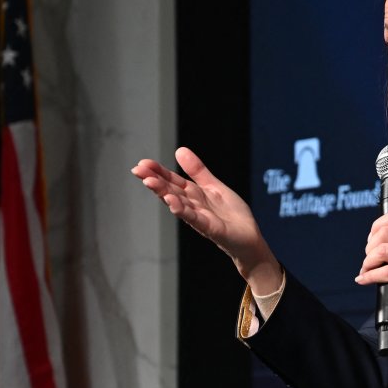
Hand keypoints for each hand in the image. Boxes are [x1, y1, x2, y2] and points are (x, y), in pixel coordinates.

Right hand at [131, 147, 280, 290]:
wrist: (249, 237)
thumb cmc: (231, 214)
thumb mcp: (213, 186)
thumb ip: (197, 171)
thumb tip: (179, 150)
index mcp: (193, 194)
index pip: (172, 181)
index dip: (158, 172)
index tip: (142, 163)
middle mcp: (192, 206)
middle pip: (171, 191)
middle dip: (154, 180)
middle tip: (137, 170)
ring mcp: (199, 217)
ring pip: (178, 203)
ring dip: (164, 193)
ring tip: (150, 182)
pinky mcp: (210, 228)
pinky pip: (194, 218)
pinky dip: (183, 210)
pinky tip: (172, 202)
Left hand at [357, 211, 387, 332]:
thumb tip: (381, 247)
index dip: (377, 226)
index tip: (372, 241)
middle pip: (384, 233)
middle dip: (369, 248)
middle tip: (369, 261)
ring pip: (383, 250)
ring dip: (368, 262)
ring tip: (366, 271)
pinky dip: (371, 276)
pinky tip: (365, 280)